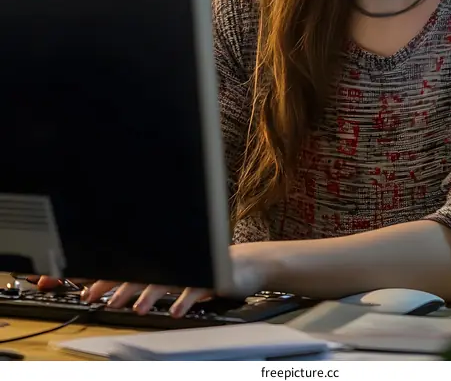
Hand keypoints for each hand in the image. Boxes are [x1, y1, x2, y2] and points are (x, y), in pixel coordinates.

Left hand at [38, 241, 276, 318]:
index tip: (84, 288)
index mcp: (163, 260)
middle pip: (139, 271)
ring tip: (134, 307)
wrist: (245, 265)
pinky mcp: (212, 274)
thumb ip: (150, 282)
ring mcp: (193, 265)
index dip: (104, 276)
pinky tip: (175, 310)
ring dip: (146, 293)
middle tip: (94, 296)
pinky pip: (196, 287)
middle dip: (114, 284)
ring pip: (164, 279)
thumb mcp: (174, 277)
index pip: (128, 266)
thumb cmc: (206, 271)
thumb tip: (117, 291)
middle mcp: (175, 260)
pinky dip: (184, 299)